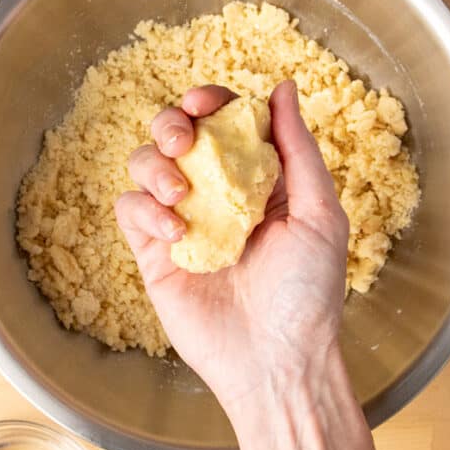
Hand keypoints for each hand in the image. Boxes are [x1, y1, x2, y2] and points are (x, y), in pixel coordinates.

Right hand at [115, 81, 349, 414]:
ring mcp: (182, 222)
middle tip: (184, 140)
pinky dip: (144, 208)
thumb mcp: (320, 213)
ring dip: (155, 166)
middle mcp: (216, 194)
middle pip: (175, 134)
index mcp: (257, 179)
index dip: (210, 101)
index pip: (224, 122)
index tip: (204, 101)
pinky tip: (173, 228)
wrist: (275, 362)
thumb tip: (285, 87)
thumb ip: (298, 148)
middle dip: (171, 123)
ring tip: (181, 196)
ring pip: (144, 165)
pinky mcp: (155, 253)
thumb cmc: (308, 292)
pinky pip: (130, 210)